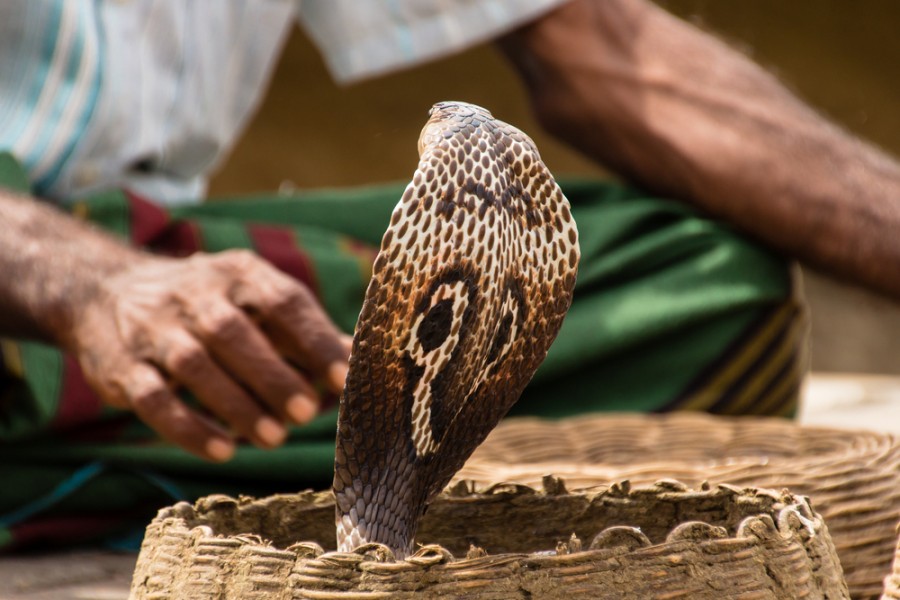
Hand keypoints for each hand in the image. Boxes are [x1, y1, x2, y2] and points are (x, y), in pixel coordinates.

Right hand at [68, 249, 349, 460]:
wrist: (106, 293)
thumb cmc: (209, 304)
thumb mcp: (254, 300)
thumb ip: (303, 331)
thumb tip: (358, 361)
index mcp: (237, 274)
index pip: (282, 299)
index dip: (314, 339)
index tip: (343, 378)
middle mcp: (193, 294)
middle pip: (232, 331)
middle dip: (272, 375)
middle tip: (305, 414)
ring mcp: (152, 328)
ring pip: (192, 364)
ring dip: (235, 404)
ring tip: (273, 438)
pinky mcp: (122, 366)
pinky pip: (152, 398)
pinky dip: (188, 428)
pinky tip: (222, 451)